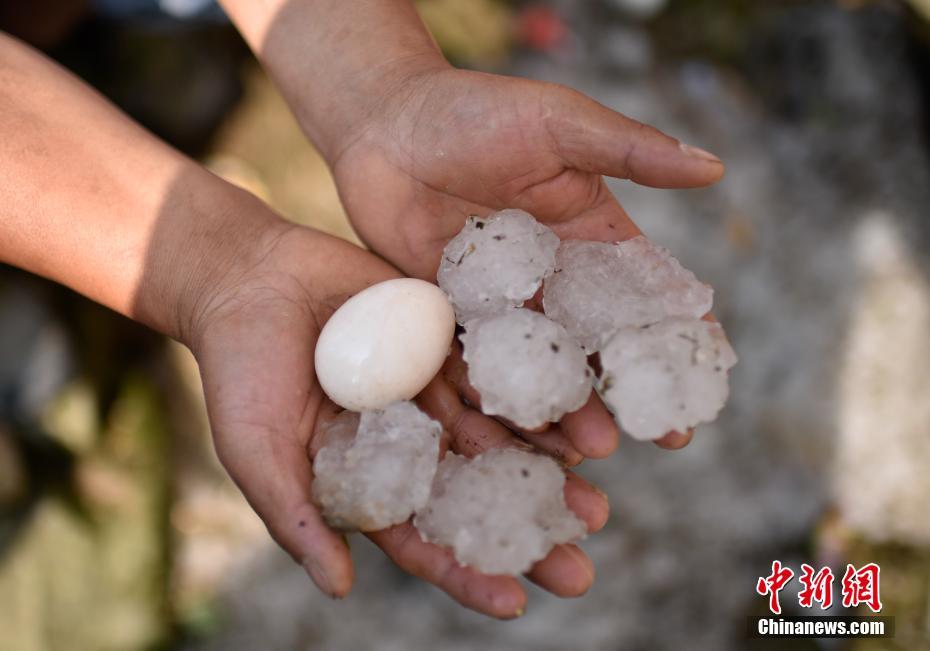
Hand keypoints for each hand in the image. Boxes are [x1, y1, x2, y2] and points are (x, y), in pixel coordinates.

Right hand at [188, 213, 609, 617]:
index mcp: (367, 477)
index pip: (421, 537)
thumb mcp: (256, 448)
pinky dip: (534, 395)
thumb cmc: (240, 370)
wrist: (251, 276)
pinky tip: (576, 421)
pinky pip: (496, 368)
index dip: (464, 571)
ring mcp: (431, 390)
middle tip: (578, 571)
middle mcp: (409, 440)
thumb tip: (340, 587)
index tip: (514, 601)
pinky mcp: (445, 339)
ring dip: (547, 471)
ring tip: (595, 505)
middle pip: (475, 495)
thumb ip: (296, 515)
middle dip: (524, 532)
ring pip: (499, 437)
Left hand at [330, 67, 723, 451]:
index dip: (679, 336)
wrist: (384, 123)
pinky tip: (515, 436)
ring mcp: (500, 303)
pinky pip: (476, 366)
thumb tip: (714, 168)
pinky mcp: (450, 318)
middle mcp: (550, 278)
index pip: (646, 293)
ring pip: (541, 366)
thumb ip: (630, 151)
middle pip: (597, 345)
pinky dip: (495, 401)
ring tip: (591, 451)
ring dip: (567, 408)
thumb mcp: (561, 125)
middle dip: (630, 390)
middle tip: (664, 438)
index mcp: (590, 236)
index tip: (707, 380)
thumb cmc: (475, 110)